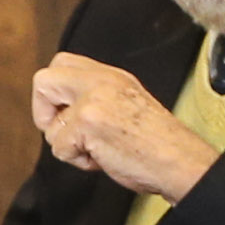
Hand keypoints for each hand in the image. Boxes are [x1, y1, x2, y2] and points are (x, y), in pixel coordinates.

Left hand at [31, 53, 220, 202]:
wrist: (182, 161)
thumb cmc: (159, 144)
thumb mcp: (127, 103)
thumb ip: (96, 96)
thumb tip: (61, 109)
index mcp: (111, 75)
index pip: (61, 63)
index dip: (55, 93)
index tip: (70, 116)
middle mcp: (101, 81)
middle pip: (43, 80)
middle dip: (43, 112)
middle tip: (67, 131)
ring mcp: (93, 100)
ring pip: (48, 124)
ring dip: (67, 145)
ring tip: (98, 149)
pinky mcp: (88, 122)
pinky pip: (59, 148)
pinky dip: (77, 160)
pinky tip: (103, 158)